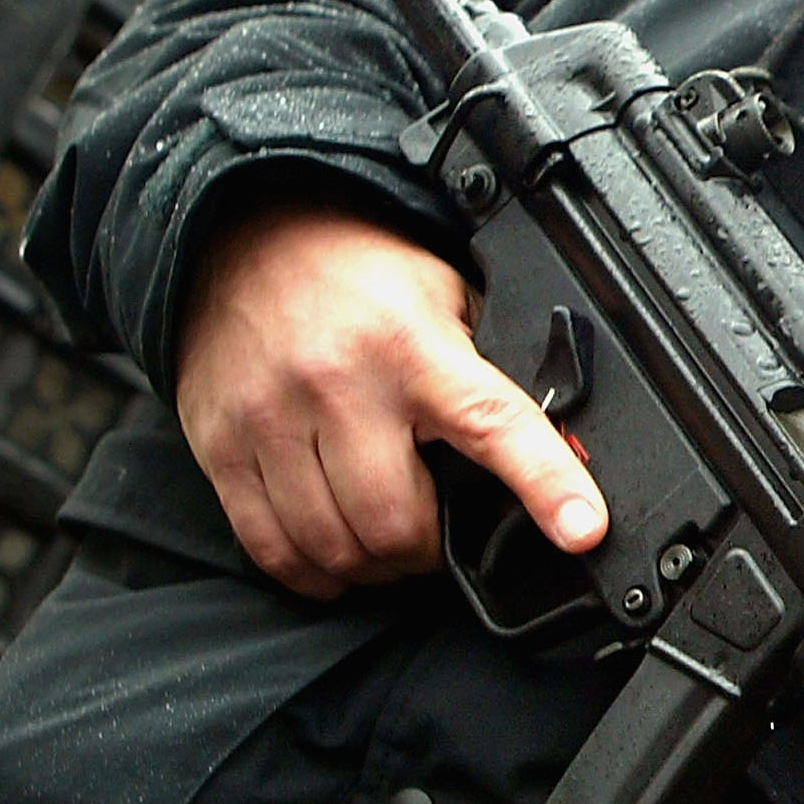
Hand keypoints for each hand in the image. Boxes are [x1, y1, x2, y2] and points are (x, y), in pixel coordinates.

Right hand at [174, 200, 606, 596]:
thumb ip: (492, 366)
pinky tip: (331, 554)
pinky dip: (310, 570)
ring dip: (372, 566)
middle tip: (437, 533)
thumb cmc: (359, 274)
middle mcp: (339, 385)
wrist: (244, 232)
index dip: (546, 484)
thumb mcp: (446, 296)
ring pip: (333, 547)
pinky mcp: (220, 445)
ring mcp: (271, 419)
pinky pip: (270, 546)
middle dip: (428, 550)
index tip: (583, 528)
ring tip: (386, 543)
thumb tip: (563, 435)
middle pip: (396, 523)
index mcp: (413, 346)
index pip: (493, 424)